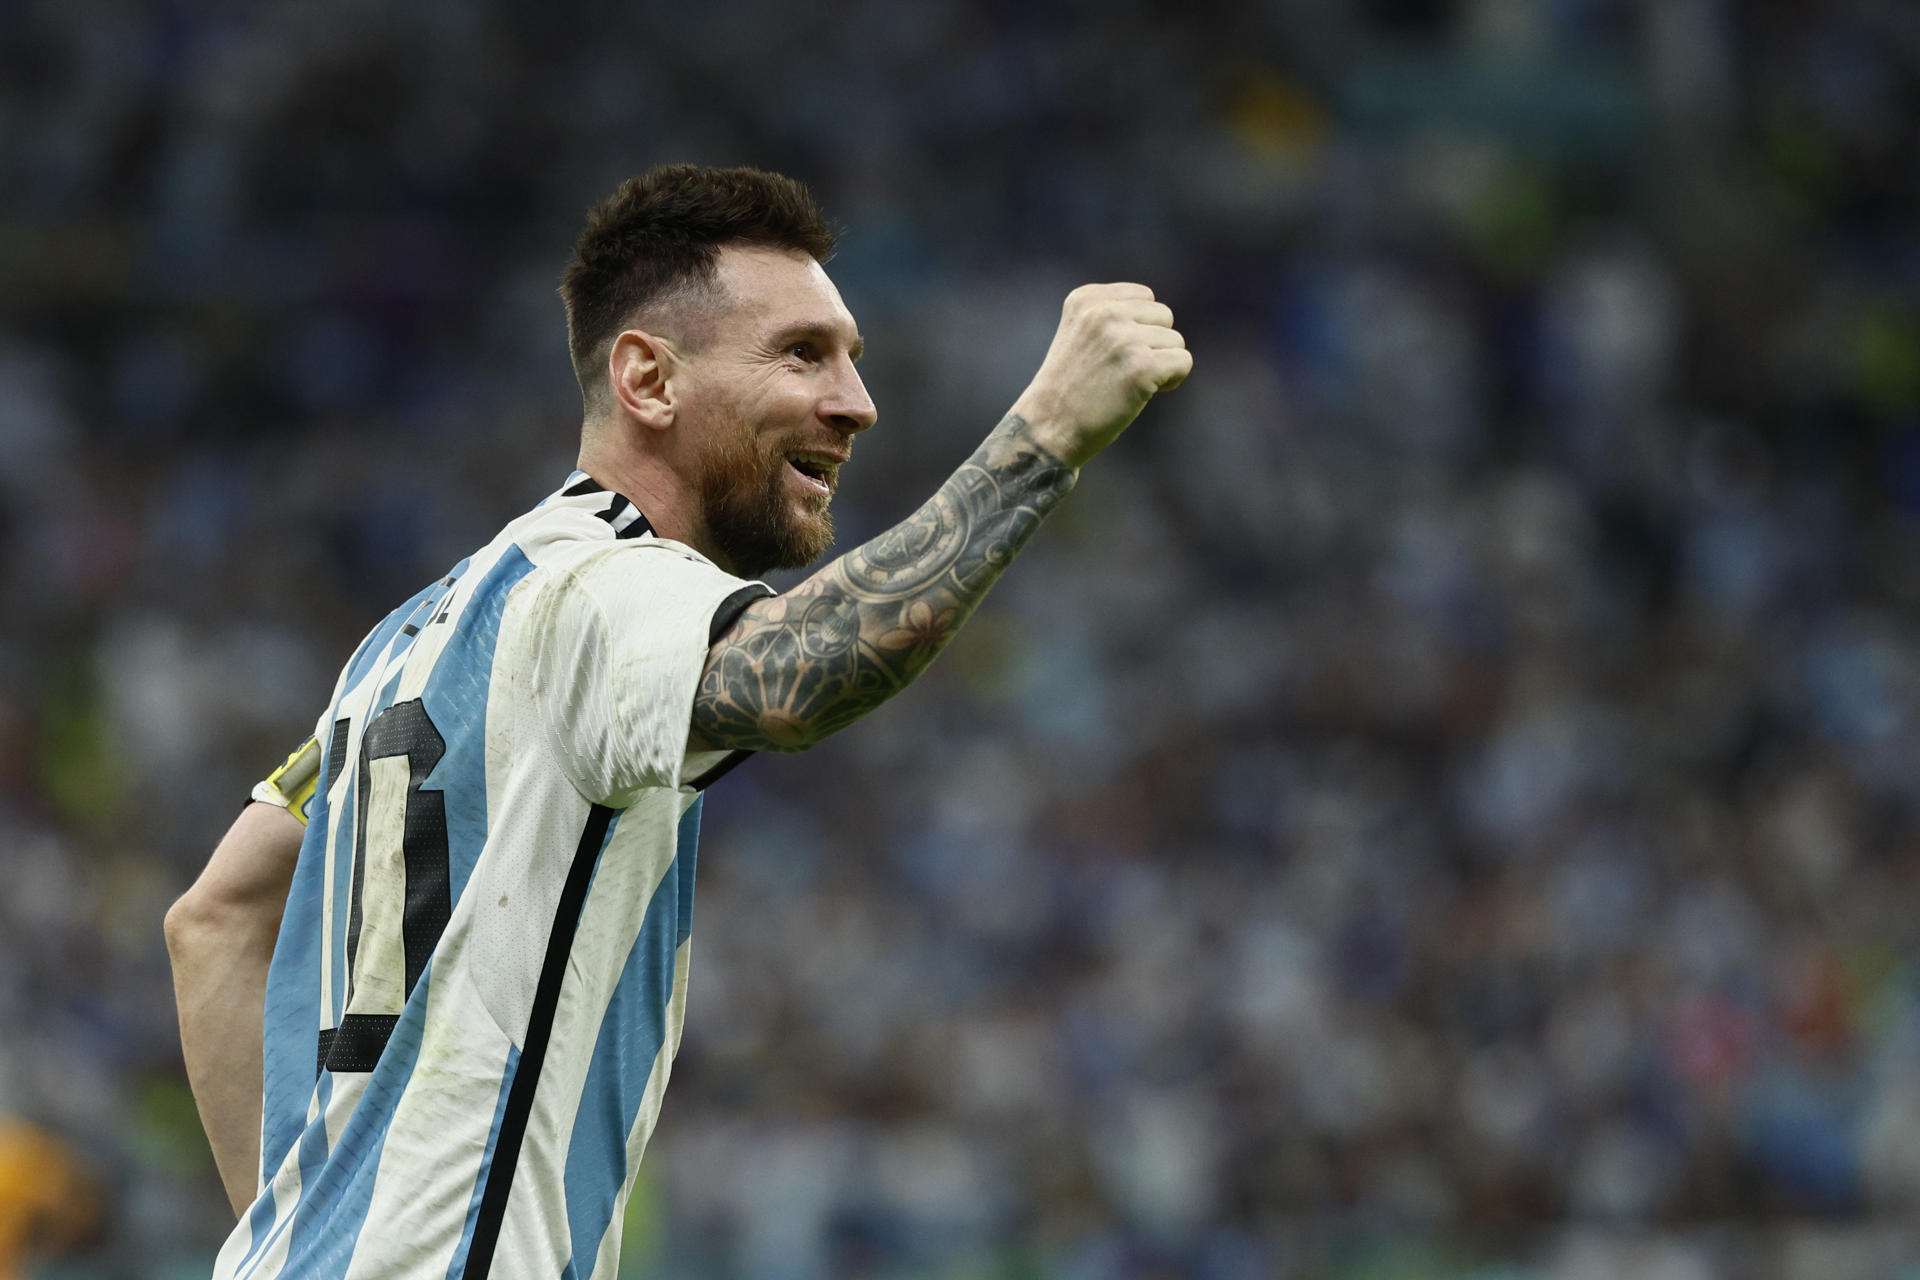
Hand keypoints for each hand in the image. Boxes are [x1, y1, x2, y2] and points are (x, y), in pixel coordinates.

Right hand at [1009, 283, 1190, 468]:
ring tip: (1128, 384)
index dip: (1140, 327)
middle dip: (1154, 344)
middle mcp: (1104, 312)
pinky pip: (1183, 362)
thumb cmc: (1069, 389)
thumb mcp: (1081, 334)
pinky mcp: (1141, 366)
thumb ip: (1112, 316)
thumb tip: (1161, 316)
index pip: (1144, 297)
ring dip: (1161, 365)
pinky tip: (1145, 393)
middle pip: (1164, 316)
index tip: (1116, 353)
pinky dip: (1173, 380)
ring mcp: (1123, 338)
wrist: (1048, 429)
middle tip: (1124, 371)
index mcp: (1086, 299)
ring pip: (1176, 341)